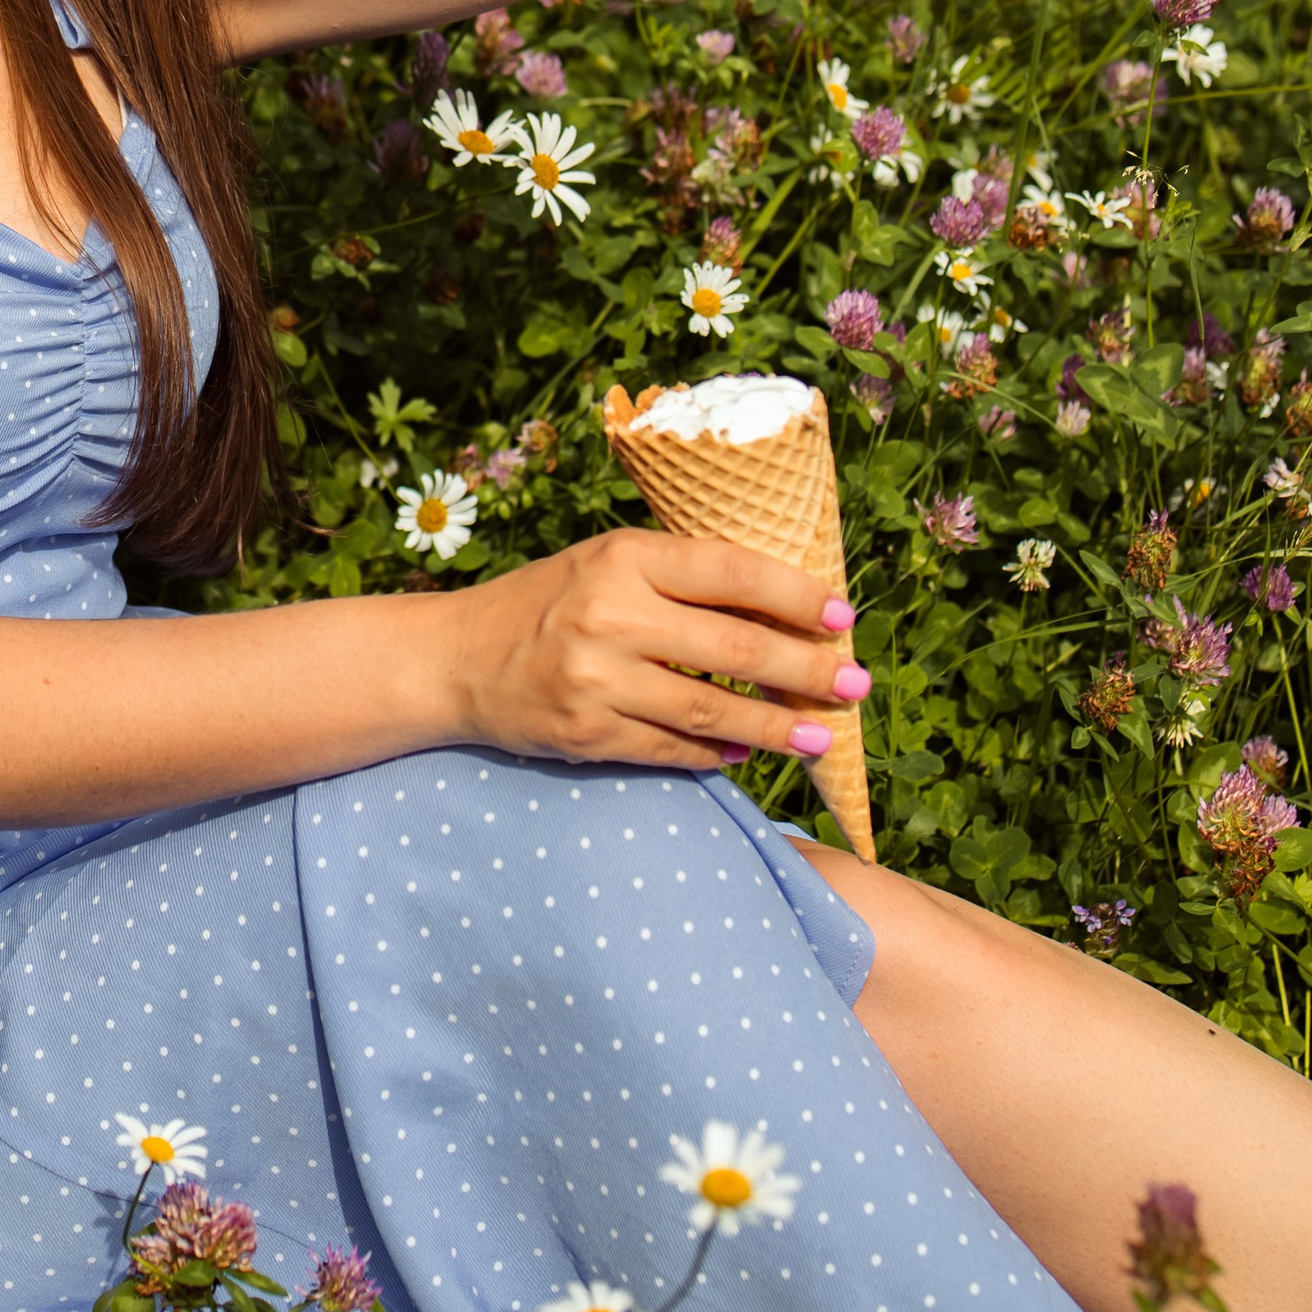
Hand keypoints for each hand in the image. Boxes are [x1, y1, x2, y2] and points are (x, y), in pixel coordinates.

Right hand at [435, 527, 868, 772]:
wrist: (456, 658)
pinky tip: (746, 754)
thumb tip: (785, 612)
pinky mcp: (586, 733)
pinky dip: (716, 754)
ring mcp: (597, 679)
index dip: (797, 596)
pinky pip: (671, 749)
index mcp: (624, 557)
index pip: (732, 571)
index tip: (843, 618)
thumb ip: (681, 579)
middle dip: (808, 670)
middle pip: (736, 647)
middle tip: (856, 687)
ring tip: (822, 737)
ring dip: (778, 727)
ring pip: (713, 709)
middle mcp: (611, 614)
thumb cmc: (548, 603)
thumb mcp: (608, 565)